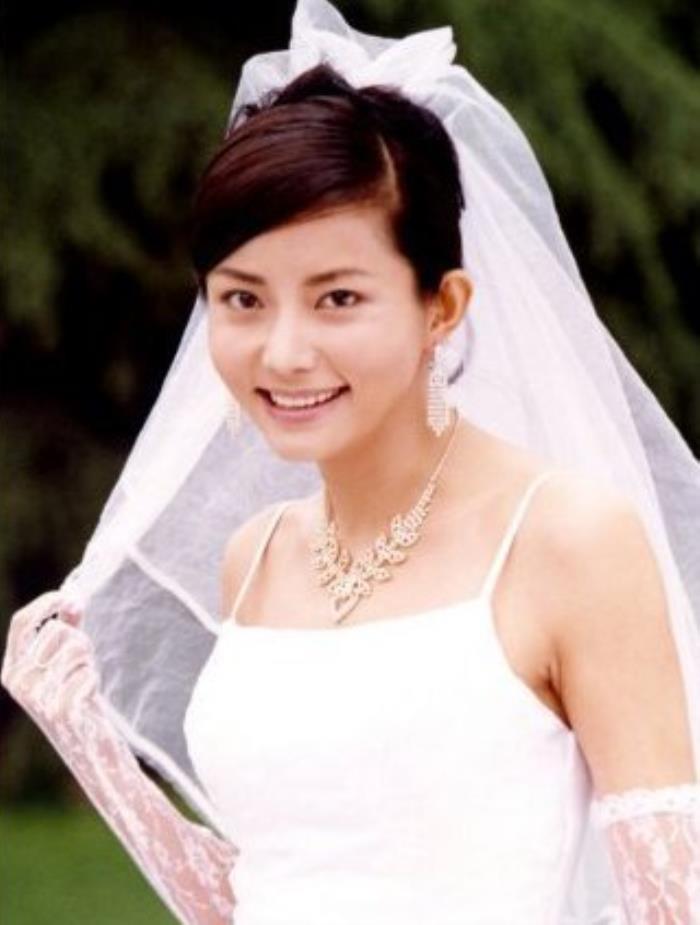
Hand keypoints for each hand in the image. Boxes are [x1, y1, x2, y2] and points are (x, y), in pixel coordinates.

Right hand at [2, 590, 98, 725]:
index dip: (46, 603)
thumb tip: (74, 599)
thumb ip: (67, 629)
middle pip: (56, 631)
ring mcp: (36, 698)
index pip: (21, 622)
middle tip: (82, 666)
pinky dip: (93, 680)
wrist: (89, 748)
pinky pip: (87, 672)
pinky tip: (87, 701)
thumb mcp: (66, 662)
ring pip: (75, 647)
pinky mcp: (59, 711)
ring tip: (83, 683)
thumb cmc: (77, 701)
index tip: (69, 598)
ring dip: (87, 661)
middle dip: (79, 641)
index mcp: (12, 669)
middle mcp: (17, 682)